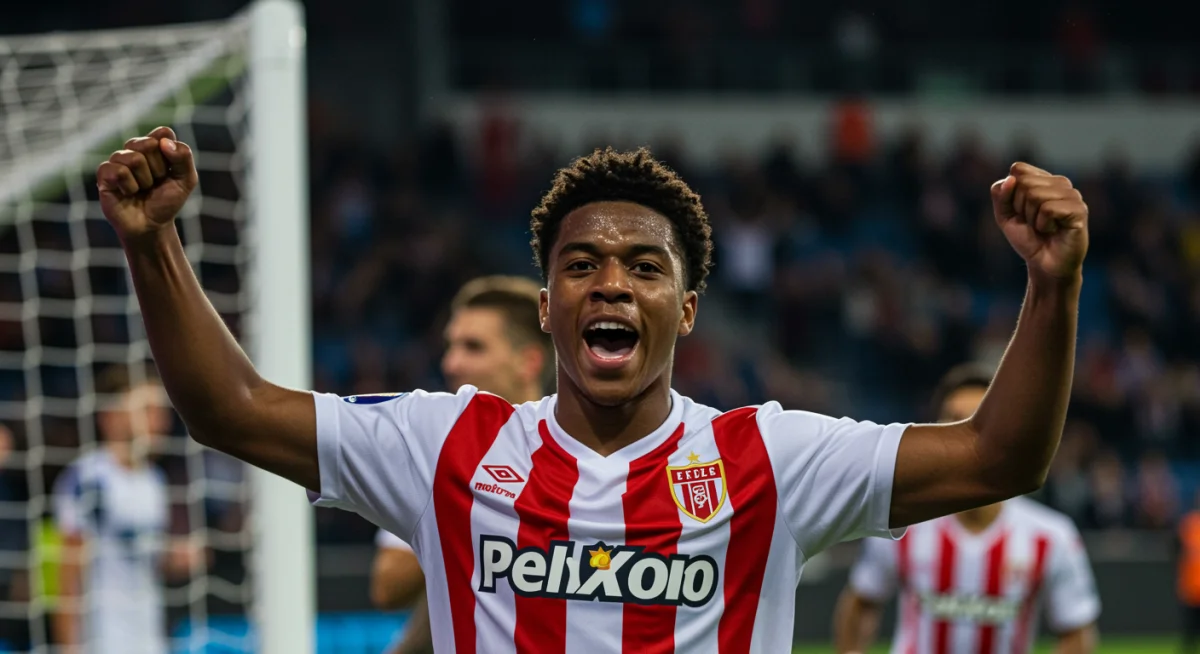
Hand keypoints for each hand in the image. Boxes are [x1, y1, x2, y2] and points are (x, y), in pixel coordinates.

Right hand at [96, 126, 197, 242]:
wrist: (151, 225)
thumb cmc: (167, 201)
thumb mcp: (186, 180)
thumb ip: (183, 158)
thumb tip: (164, 142)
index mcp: (155, 146)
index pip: (163, 133)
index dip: (171, 152)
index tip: (170, 170)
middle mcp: (134, 149)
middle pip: (148, 144)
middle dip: (158, 169)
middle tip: (156, 183)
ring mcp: (118, 160)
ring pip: (133, 158)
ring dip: (145, 181)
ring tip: (142, 189)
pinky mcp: (104, 174)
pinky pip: (119, 171)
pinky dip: (129, 186)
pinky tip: (128, 193)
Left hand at [991, 162, 1088, 281]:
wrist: (1044, 264)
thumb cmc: (1028, 238)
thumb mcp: (1005, 216)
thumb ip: (1001, 195)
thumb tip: (1011, 178)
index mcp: (1044, 179)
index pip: (1018, 170)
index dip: (1011, 194)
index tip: (1020, 211)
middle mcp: (1060, 182)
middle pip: (1024, 183)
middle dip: (1021, 208)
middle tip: (1033, 223)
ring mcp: (1072, 194)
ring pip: (1036, 195)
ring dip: (1032, 218)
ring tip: (1044, 227)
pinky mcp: (1079, 209)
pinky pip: (1048, 209)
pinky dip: (1043, 225)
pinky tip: (1054, 231)